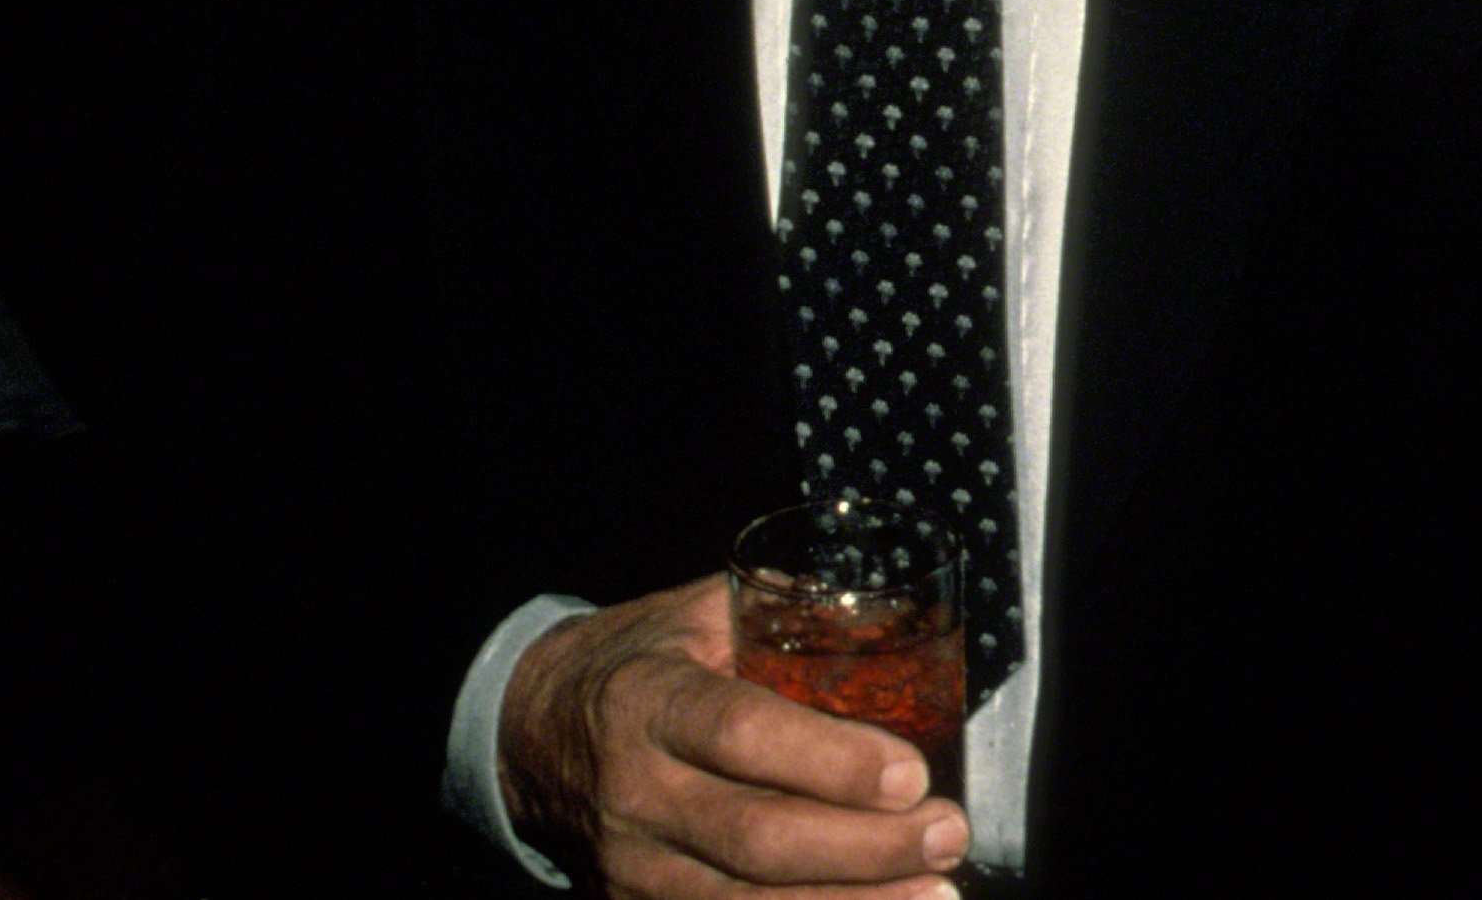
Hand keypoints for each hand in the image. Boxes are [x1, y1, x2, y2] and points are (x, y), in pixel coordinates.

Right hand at [498, 577, 967, 899]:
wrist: (533, 732)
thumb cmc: (641, 662)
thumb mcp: (696, 614)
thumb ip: (784, 610)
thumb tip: (894, 612)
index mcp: (651, 701)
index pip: (741, 734)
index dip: (828, 761)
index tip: (911, 774)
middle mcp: (636, 792)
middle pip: (755, 836)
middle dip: (863, 847)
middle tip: (948, 833)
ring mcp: (631, 866)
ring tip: (937, 891)